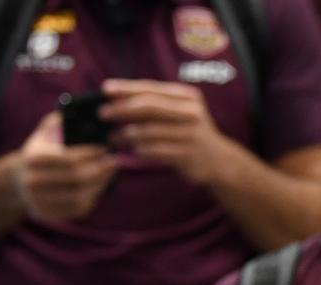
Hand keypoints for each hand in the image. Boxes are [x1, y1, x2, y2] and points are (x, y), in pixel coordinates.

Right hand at [15, 111, 117, 223]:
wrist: (20, 181)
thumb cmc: (41, 151)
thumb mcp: (44, 132)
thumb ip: (59, 120)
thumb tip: (79, 112)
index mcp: (32, 158)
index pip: (67, 158)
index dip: (90, 154)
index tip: (104, 148)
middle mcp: (33, 182)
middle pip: (76, 179)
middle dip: (99, 170)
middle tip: (114, 161)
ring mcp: (39, 201)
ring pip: (79, 196)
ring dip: (100, 185)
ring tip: (110, 173)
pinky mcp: (49, 215)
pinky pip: (77, 209)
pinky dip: (93, 198)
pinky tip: (101, 186)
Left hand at [100, 78, 231, 183]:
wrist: (218, 160)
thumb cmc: (190, 133)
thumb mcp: (180, 112)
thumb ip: (156, 104)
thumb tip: (118, 99)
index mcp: (187, 97)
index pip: (151, 88)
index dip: (126, 88)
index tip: (105, 89)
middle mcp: (190, 112)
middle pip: (149, 107)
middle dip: (122, 109)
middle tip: (102, 113)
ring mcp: (189, 134)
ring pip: (149, 131)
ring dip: (126, 134)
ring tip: (112, 136)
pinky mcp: (186, 155)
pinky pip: (155, 151)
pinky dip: (139, 150)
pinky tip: (131, 150)